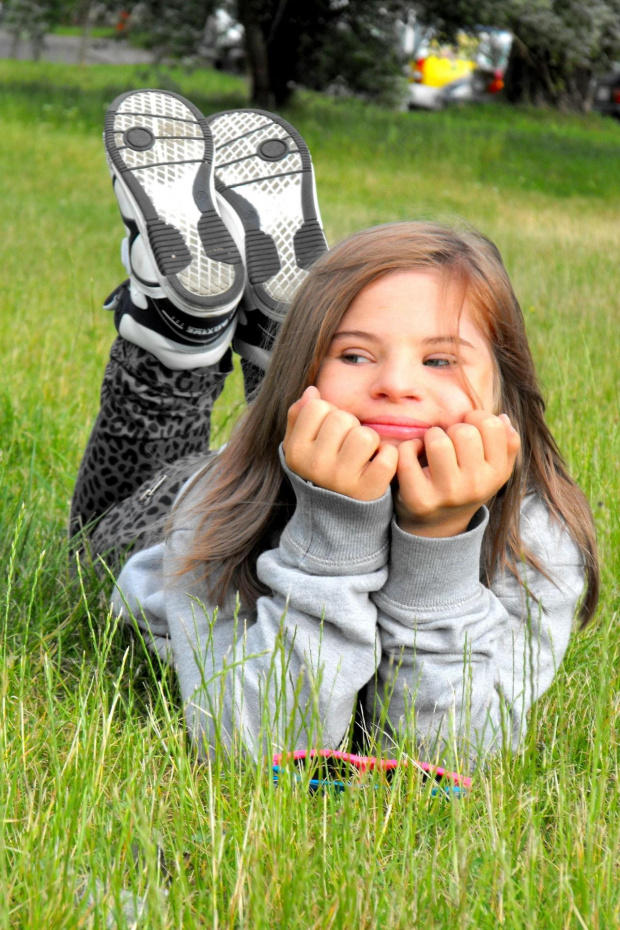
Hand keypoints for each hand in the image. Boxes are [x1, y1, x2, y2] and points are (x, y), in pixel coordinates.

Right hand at [283, 386, 397, 500]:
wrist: (335, 517)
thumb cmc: (319, 472)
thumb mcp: (300, 446)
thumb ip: (299, 416)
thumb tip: (312, 391)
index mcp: (296, 451)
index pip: (317, 406)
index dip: (328, 414)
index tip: (329, 434)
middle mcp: (315, 465)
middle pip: (342, 418)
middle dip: (350, 427)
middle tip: (347, 446)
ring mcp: (342, 478)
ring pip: (365, 435)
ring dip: (370, 441)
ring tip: (363, 455)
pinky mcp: (368, 489)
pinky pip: (387, 456)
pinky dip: (388, 457)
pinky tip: (377, 464)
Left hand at [395, 410, 520, 536]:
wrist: (439, 527)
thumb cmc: (467, 486)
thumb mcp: (494, 469)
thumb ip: (507, 443)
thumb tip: (502, 418)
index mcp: (497, 473)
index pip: (491, 425)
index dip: (475, 418)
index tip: (467, 429)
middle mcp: (476, 486)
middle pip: (464, 432)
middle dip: (452, 429)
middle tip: (448, 442)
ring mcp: (448, 494)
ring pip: (438, 441)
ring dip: (431, 436)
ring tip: (431, 447)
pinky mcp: (419, 499)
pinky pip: (408, 454)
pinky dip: (408, 448)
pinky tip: (413, 455)